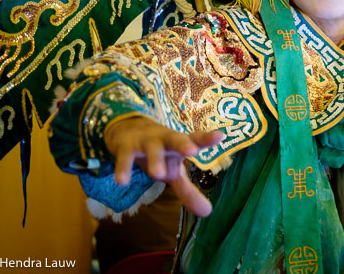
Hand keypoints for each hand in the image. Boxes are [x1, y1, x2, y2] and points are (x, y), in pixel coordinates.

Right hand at [104, 116, 223, 216]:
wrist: (127, 130)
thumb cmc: (160, 152)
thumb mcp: (174, 171)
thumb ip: (188, 190)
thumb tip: (207, 213)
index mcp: (180, 143)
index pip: (196, 139)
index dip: (207, 138)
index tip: (220, 136)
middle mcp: (165, 140)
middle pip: (176, 139)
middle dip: (183, 144)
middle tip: (192, 151)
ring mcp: (146, 142)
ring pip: (152, 149)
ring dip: (156, 160)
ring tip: (159, 175)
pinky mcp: (126, 147)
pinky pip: (125, 158)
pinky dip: (124, 168)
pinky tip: (123, 181)